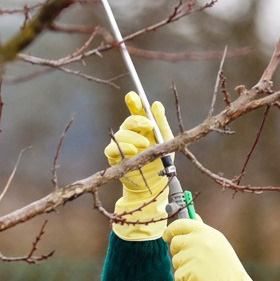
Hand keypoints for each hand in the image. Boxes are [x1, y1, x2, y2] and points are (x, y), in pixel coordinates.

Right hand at [104, 92, 172, 240]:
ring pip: (121, 134)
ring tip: (144, 144)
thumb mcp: (166, 140)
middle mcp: (131, 134)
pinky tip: (133, 150)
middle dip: (137, 121)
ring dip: (133, 137)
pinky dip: (122, 148)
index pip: (136, 110)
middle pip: (128, 121)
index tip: (133, 95)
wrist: (156, 185)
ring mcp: (122, 145)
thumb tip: (156, 105)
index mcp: (143, 127)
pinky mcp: (115, 157)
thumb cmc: (161, 161)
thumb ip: (160, 123)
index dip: (133, 102)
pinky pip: (113, 148)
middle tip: (148, 126)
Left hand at [164, 218, 279, 280]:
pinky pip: (178, 275)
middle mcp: (199, 241)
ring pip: (175, 260)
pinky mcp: (189, 272)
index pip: (181, 224)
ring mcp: (193, 256)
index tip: (166, 236)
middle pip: (175, 242)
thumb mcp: (218, 244)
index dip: (171, 230)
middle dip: (178, 252)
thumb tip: (193, 216)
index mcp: (206, 232)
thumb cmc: (226, 268)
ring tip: (200, 272)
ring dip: (183, 268)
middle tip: (191, 261)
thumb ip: (203, 232)